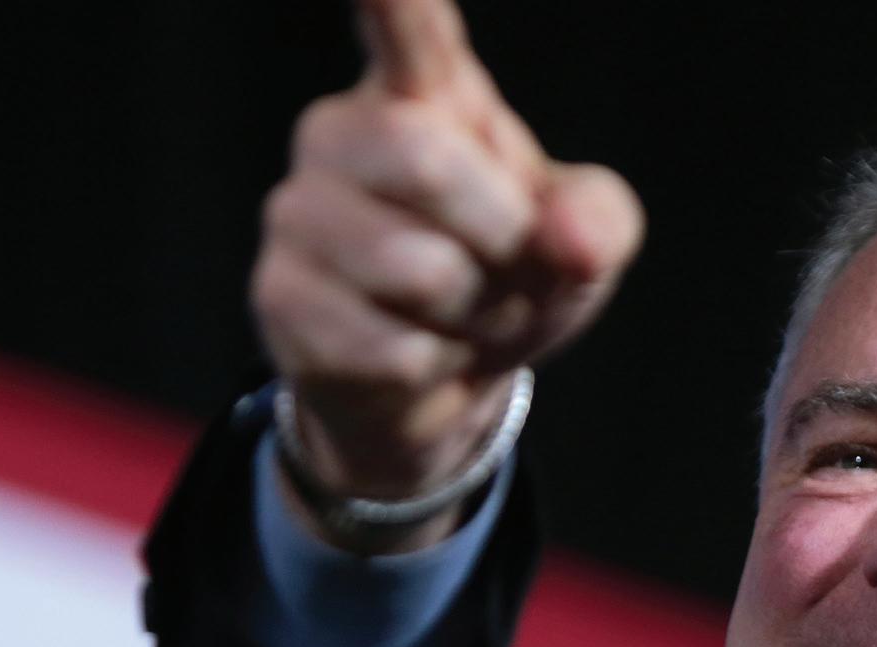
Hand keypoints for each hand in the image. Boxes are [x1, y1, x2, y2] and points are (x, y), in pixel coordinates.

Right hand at [251, 0, 642, 517]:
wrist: (440, 381)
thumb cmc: (509, 275)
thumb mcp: (581, 242)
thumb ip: (598, 221)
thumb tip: (570, 240)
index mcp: (423, 92)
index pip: (406, 26)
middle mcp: (340, 132)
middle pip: (425, 160)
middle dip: (499, 236)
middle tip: (506, 266)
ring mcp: (298, 213)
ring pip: (415, 269)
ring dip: (474, 313)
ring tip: (462, 311)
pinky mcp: (279, 297)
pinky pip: (393, 346)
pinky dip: (437, 365)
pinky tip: (420, 352)